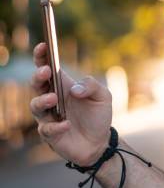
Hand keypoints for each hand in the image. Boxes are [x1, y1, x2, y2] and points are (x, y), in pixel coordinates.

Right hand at [30, 42, 112, 165]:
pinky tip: (67, 124)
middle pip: (37, 84)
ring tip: (53, 98)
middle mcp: (52, 99)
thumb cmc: (99, 116)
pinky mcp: (50, 133)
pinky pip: (46, 129)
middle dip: (38, 76)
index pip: (48, 67)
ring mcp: (48, 116)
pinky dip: (56, 126)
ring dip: (42, 100)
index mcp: (64, 86)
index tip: (43, 45)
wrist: (100, 142)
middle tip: (45, 72)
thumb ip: (93, 86)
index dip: (42, 56)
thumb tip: (75, 89)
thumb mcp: (104, 97)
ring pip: (35, 106)